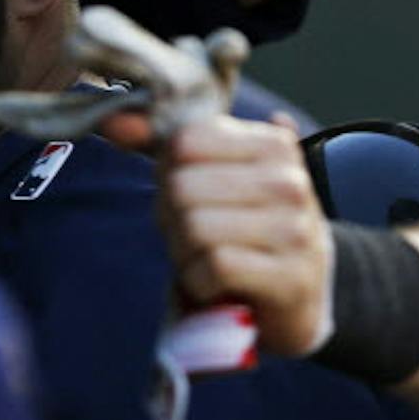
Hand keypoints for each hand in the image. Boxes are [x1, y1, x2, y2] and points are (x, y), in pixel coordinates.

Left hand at [152, 113, 333, 356]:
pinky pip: (215, 266)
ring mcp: (294, 229)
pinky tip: (215, 285)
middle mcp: (289, 181)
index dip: (168, 174)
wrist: (304, 295)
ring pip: (195, 226)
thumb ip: (171, 149)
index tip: (185, 198)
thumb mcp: (223, 179)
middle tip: (191, 238)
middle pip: (182, 187)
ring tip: (203, 260)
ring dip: (184, 254)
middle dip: (172, 219)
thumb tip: (114, 123)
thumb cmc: (249, 230)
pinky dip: (200, 282)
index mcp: (273, 146)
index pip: (185, 142)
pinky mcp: (289, 277)